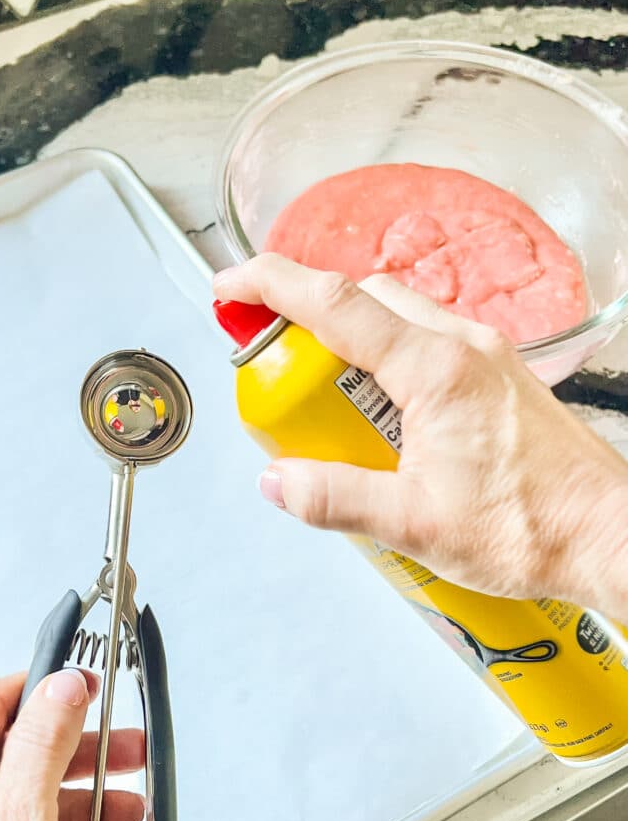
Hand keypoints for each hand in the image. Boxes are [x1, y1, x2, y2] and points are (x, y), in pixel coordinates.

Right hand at [214, 254, 627, 615]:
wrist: (607, 534)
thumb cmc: (533, 527)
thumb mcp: (415, 524)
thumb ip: (337, 498)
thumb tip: (280, 482)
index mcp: (436, 370)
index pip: (334, 303)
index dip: (270, 287)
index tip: (231, 289)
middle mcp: (463, 348)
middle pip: (362, 299)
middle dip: (305, 321)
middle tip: (275, 372)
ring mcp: (483, 358)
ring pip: (395, 318)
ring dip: (347, 344)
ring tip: (328, 409)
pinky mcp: (494, 378)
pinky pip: (423, 346)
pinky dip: (384, 364)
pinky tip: (382, 421)